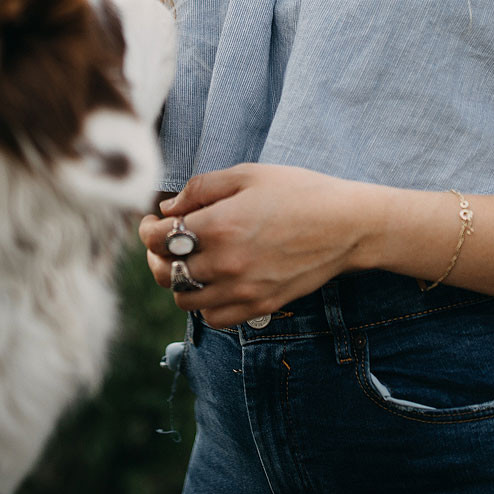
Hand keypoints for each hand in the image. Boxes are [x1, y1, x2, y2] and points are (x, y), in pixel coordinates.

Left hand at [137, 163, 376, 327]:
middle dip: (156, 255)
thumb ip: (201, 189)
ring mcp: (243, 290)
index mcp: (220, 225)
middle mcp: (226, 263)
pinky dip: (204, 304)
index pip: (159, 239)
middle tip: (164, 242)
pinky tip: (213, 282)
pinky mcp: (259, 306)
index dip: (147, 229)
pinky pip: (214, 319)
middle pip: (165, 272)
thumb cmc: (299, 192)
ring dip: (179, 281)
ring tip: (190, 261)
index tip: (152, 222)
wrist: (346, 226)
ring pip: (185, 300)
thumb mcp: (247, 174)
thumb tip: (168, 208)